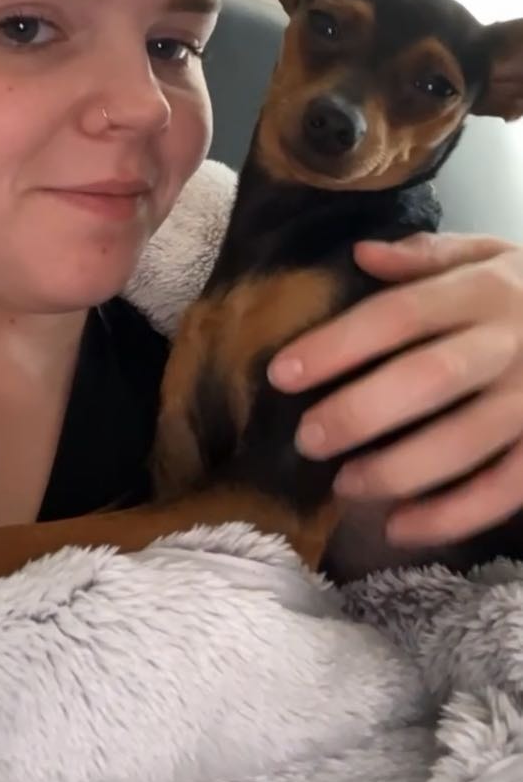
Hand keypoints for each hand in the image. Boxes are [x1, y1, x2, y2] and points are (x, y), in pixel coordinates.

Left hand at [268, 233, 522, 547]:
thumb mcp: (491, 255)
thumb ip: (429, 257)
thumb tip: (362, 253)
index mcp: (485, 289)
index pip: (401, 315)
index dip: (339, 344)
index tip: (283, 373)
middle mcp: (511, 344)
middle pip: (430, 378)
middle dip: (361, 411)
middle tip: (308, 439)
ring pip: (467, 441)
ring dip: (400, 469)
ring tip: (345, 485)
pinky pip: (504, 488)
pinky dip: (452, 514)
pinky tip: (402, 528)